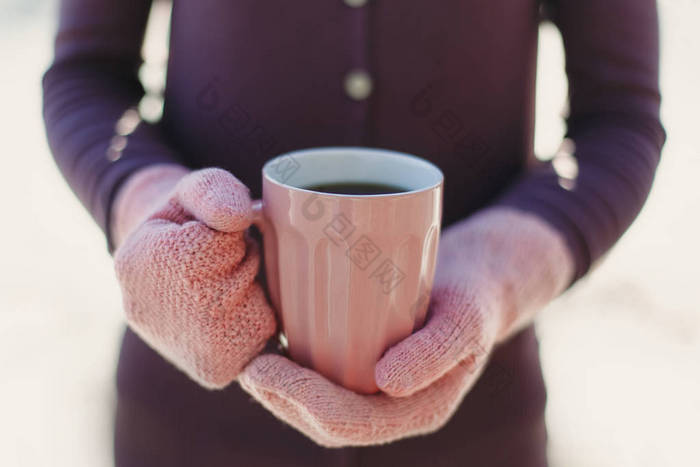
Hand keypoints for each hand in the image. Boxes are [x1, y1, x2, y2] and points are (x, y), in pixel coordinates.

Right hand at [113, 166, 276, 388]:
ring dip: (253, 292)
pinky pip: (265, 337)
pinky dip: (262, 320)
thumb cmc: (191, 223)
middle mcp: (149, 315)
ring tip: (226, 285)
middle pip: (234, 282)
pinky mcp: (215, 370)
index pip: (212, 246)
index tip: (206, 238)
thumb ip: (215, 190)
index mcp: (136, 263)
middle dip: (242, 265)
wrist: (173, 272)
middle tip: (221, 264)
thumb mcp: (196, 189)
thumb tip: (236, 218)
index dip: (226, 237)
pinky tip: (237, 313)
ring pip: (254, 311)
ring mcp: (176, 348)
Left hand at [239, 207, 572, 445]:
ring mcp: (379, 390)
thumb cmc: (472, 299)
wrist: (477, 284)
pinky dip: (295, 368)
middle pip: (327, 421)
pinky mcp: (366, 366)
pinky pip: (325, 379)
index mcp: (418, 410)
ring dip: (282, 391)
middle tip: (248, 366)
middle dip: (283, 401)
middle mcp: (393, 407)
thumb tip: (386, 381)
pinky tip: (272, 342)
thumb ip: (437, 350)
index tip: (263, 369)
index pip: (352, 423)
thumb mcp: (465, 319)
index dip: (304, 404)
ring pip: (320, 405)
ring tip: (250, 359)